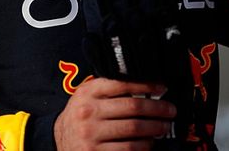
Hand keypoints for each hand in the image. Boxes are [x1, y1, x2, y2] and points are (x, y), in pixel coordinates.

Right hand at [54, 78, 175, 150]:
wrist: (58, 140)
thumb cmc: (80, 115)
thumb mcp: (87, 96)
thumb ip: (109, 88)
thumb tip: (145, 86)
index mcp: (88, 92)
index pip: (123, 84)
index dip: (147, 85)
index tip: (162, 88)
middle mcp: (89, 112)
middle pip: (133, 107)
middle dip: (158, 109)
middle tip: (171, 110)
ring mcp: (91, 135)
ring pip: (134, 130)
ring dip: (155, 128)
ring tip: (164, 126)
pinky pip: (129, 149)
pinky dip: (144, 146)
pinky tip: (150, 142)